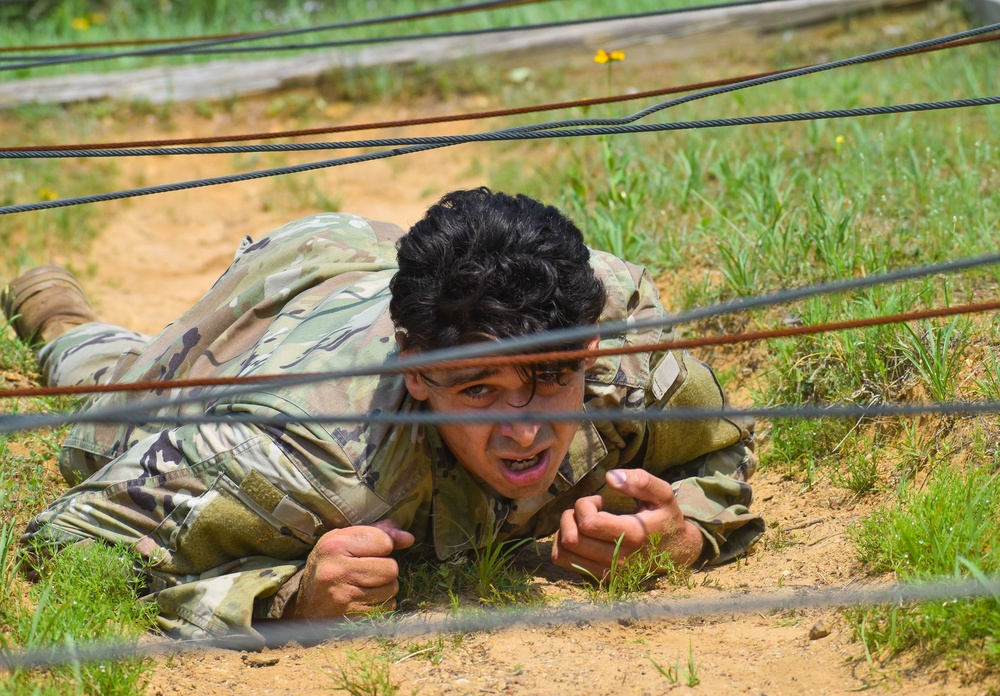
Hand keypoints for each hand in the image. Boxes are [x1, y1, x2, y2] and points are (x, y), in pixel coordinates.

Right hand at [291, 519, 413, 618]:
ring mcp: (345, 599)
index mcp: (335, 546)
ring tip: (364, 585)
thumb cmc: (329, 566)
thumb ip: (377, 532)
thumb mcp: (344, 540)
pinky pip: (387, 608)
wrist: (304, 605)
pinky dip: (380, 604)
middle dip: (385, 568)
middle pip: (392, 568)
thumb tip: (409, 538)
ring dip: (384, 587)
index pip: (384, 541)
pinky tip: (363, 600)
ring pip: (392, 589)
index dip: (383, 545)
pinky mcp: (352, 620)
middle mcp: (338, 572)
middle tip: (367, 570)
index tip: (369, 550)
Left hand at [551, 469, 704, 579]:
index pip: (588, 523)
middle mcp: (618, 559)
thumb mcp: (662, 494)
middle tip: (588, 510)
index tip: (599, 500)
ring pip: (564, 552)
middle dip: (571, 516)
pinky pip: (565, 563)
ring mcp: (608, 572)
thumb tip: (610, 477)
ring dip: (565, 530)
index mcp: (632, 535)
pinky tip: (579, 535)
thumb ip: (640, 481)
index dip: (584, 505)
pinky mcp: (601, 578)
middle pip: (572, 539)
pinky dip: (563, 546)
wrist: (678, 552)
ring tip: (582, 522)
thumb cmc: (665, 518)